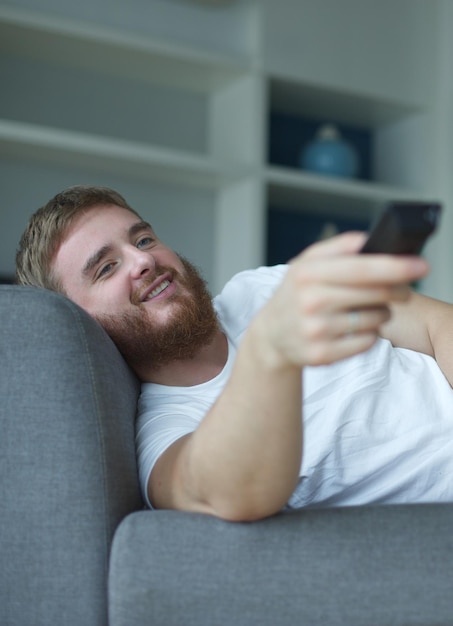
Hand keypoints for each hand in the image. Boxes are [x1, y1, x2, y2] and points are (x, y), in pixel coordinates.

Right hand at [254, 232, 428, 367]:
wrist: (271, 335)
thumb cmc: (296, 294)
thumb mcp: (306, 263)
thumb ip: (338, 247)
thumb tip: (371, 240)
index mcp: (307, 273)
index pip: (362, 268)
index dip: (395, 266)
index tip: (420, 265)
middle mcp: (310, 301)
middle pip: (375, 294)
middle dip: (397, 290)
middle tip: (401, 290)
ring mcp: (316, 330)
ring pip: (375, 319)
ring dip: (381, 313)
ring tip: (366, 309)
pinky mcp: (323, 354)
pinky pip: (368, 341)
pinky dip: (369, 333)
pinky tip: (355, 328)